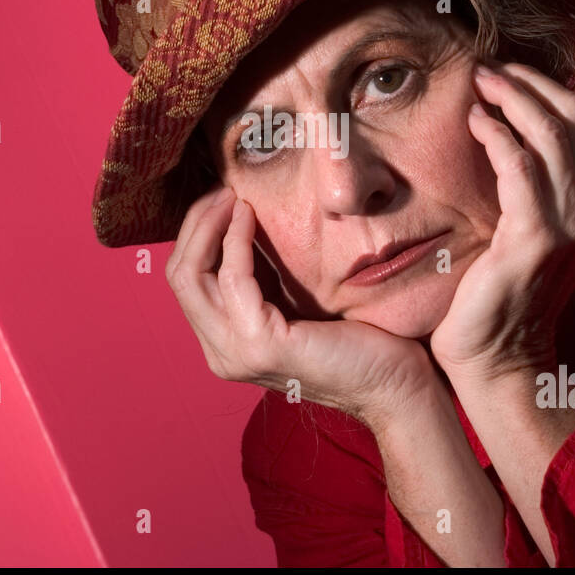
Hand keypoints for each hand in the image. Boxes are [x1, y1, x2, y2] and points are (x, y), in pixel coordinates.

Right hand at [166, 184, 437, 428]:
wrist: (394, 384)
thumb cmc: (356, 339)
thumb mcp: (295, 303)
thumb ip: (263, 279)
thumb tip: (243, 220)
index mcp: (225, 345)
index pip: (185, 282)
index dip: (196, 234)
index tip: (221, 198)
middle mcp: (221, 354)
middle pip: (179, 276)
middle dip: (196, 225)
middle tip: (222, 190)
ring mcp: (237, 353)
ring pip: (191, 276)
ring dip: (209, 226)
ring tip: (231, 196)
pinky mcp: (261, 345)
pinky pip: (233, 278)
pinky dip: (235, 240)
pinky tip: (248, 215)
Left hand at [429, 61, 574, 381]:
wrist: (497, 355)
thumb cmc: (503, 288)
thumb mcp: (530, 225)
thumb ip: (536, 181)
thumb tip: (517, 128)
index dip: (549, 87)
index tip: (508, 71)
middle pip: (574, 117)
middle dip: (529, 82)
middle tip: (488, 66)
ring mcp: (570, 223)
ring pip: (550, 133)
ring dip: (512, 98)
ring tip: (479, 82)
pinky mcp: (535, 237)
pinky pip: (519, 167)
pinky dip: (497, 136)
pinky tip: (475, 122)